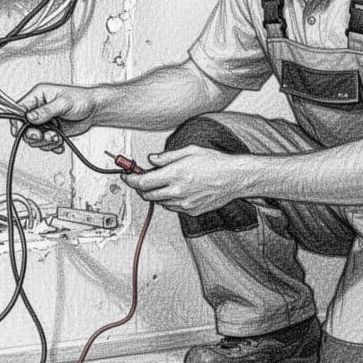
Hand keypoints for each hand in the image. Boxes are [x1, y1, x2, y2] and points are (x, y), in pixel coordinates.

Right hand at [14, 83, 99, 151]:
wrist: (95, 109)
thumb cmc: (81, 99)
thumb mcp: (64, 103)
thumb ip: (46, 111)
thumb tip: (30, 116)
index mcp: (38, 97)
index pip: (19, 109)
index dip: (16, 121)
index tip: (19, 130)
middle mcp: (39, 110)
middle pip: (24, 127)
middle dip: (33, 134)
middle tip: (42, 136)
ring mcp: (45, 122)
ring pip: (35, 138)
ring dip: (45, 141)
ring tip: (57, 137)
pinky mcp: (51, 131)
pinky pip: (45, 143)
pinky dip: (52, 146)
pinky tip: (60, 143)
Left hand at [120, 145, 247, 215]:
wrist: (235, 178)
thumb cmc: (215, 162)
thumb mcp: (189, 151)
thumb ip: (167, 157)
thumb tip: (152, 160)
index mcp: (175, 174)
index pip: (143, 182)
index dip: (131, 180)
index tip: (127, 176)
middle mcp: (177, 191)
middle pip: (148, 195)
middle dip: (142, 187)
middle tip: (143, 178)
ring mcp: (184, 203)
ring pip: (160, 202)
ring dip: (157, 193)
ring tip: (167, 182)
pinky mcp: (192, 211)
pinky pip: (173, 207)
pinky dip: (171, 199)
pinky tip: (180, 190)